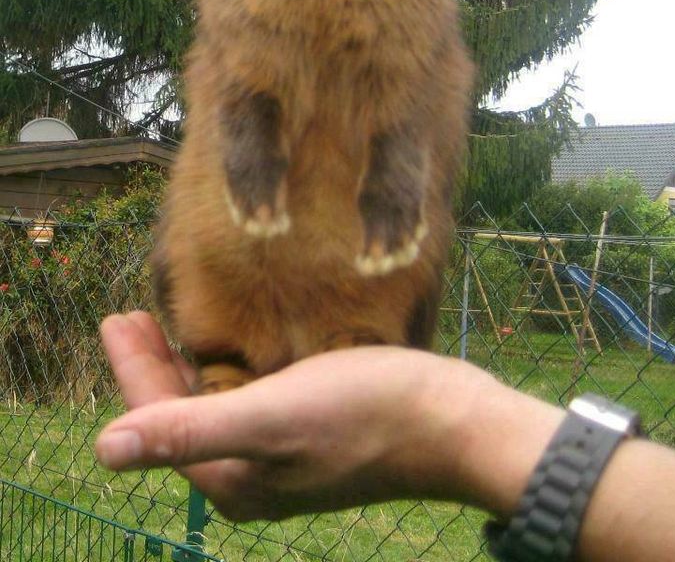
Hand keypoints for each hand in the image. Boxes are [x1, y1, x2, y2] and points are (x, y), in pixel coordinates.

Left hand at [96, 313, 560, 521]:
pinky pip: (251, 397)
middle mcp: (252, 475)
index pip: (157, 421)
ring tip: (171, 320)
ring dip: (189, 363)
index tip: (116, 316)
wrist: (452, 422)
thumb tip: (104, 450)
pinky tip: (236, 340)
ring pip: (215, 403)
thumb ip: (189, 431)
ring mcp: (283, 455)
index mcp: (231, 479)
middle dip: (152, 365)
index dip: (131, 368)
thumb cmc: (364, 413)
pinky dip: (230, 366)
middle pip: (182, 413)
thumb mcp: (271, 417)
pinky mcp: (312, 431)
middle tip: (131, 313)